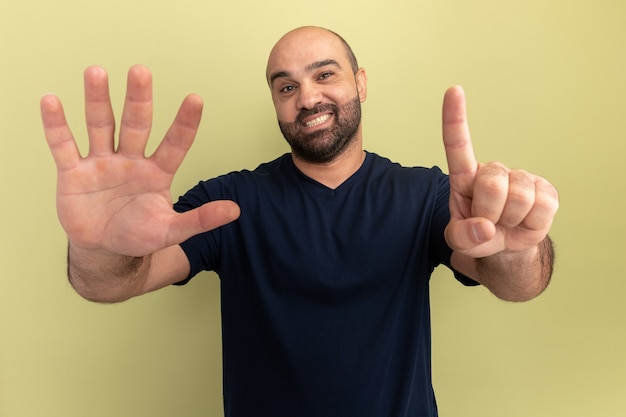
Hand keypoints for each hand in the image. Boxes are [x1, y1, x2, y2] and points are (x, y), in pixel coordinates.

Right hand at [41, 65, 239, 257]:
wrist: (104, 249)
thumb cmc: (139, 234)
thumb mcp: (171, 231)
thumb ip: (200, 220)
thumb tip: (235, 211)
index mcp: (158, 172)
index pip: (175, 143)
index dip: (185, 123)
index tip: (195, 99)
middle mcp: (131, 160)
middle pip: (136, 124)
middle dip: (138, 99)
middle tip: (140, 71)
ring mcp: (102, 163)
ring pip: (101, 125)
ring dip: (98, 100)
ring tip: (97, 72)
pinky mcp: (74, 172)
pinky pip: (64, 146)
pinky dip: (57, 126)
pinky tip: (52, 101)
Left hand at [441, 86, 558, 261]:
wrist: (507, 249)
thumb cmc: (478, 236)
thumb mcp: (460, 242)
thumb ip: (462, 238)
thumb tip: (485, 228)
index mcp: (465, 178)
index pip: (457, 145)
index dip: (455, 119)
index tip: (454, 91)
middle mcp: (493, 171)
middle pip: (492, 184)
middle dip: (489, 212)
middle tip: (489, 223)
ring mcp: (521, 179)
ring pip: (519, 198)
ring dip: (511, 220)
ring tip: (506, 223)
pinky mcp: (546, 190)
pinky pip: (542, 208)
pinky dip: (532, 224)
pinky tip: (525, 222)